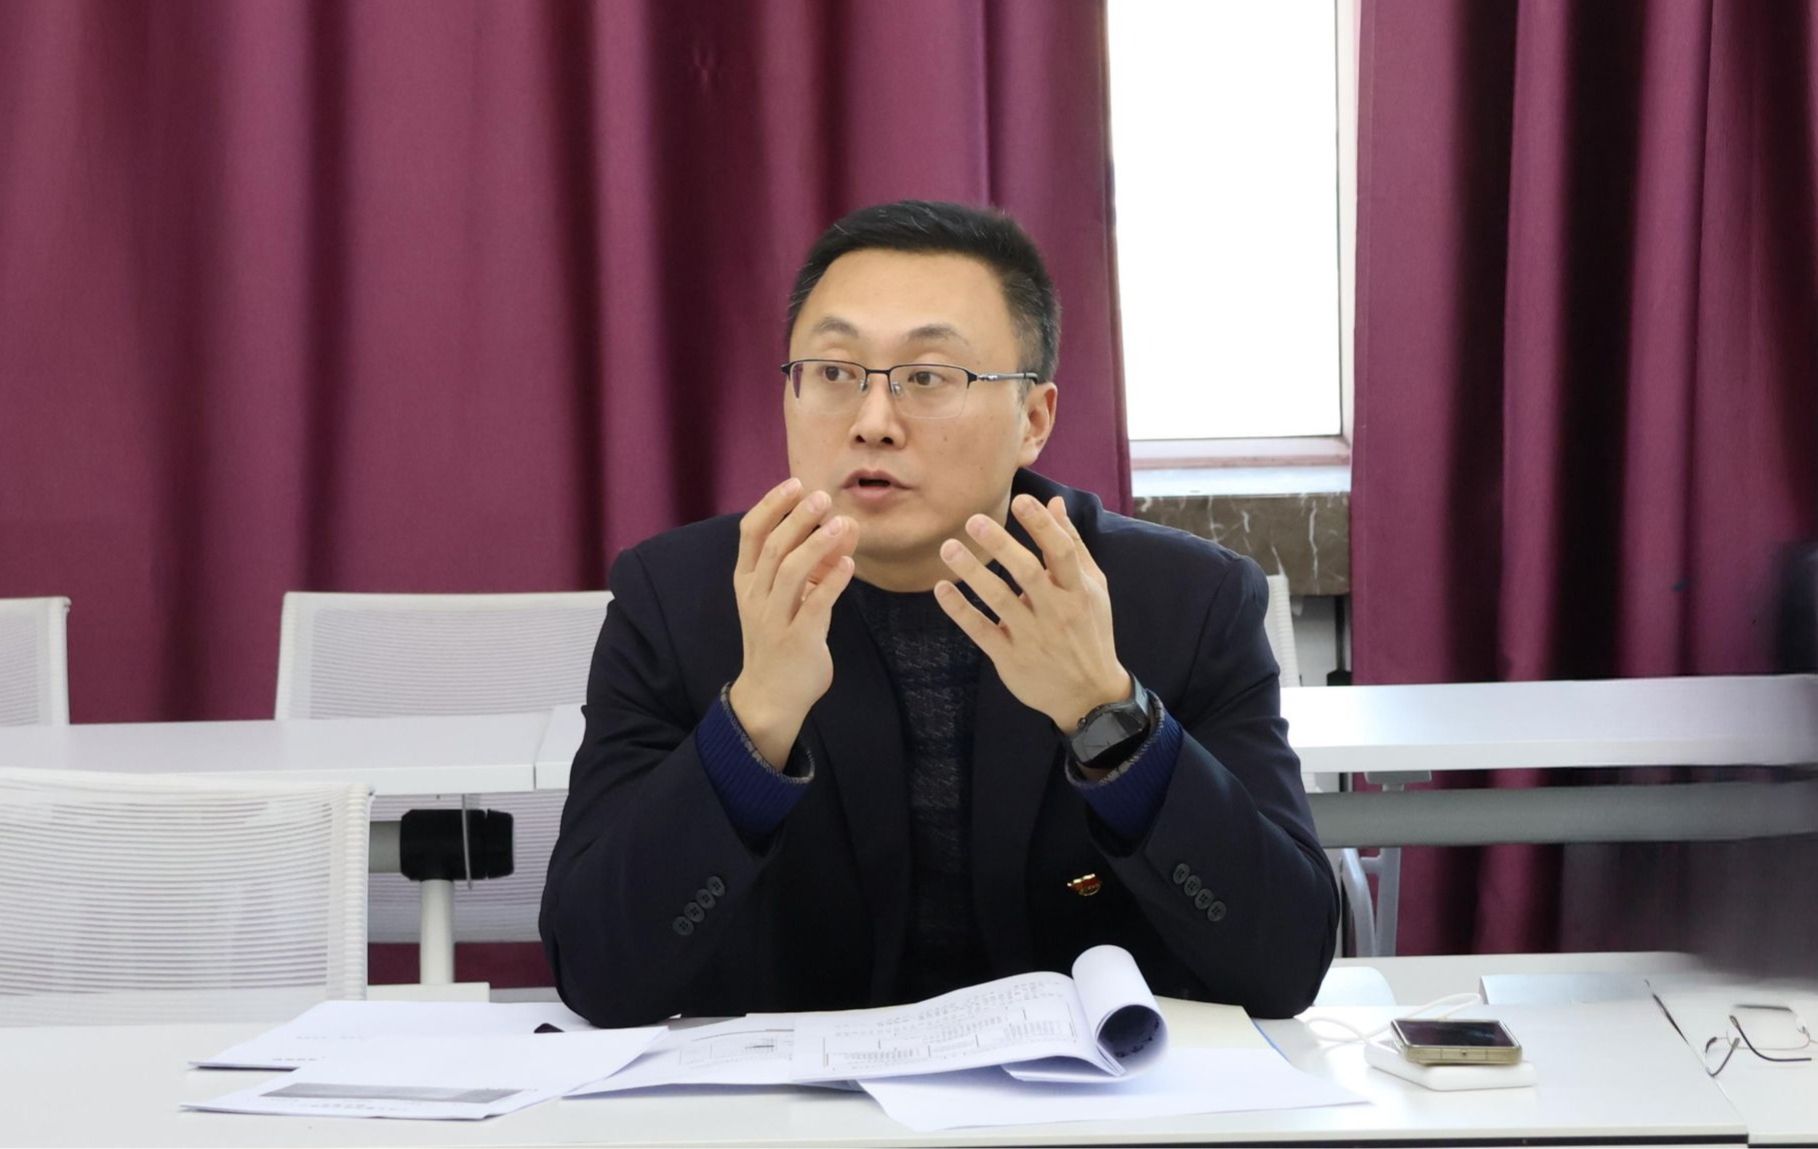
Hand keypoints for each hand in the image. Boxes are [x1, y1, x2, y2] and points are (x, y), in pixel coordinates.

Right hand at [727, 478, 859, 767]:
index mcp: (747, 582)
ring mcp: (774, 619)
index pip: (751, 533)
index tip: (795, 484)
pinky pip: (814, 606)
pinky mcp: (797, 640)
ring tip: (841, 524)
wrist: (771, 697)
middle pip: (772, 547)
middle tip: (822, 496)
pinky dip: (832, 583)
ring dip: (816, 545)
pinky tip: (850, 564)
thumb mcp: (792, 598)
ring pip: (789, 572)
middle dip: (797, 518)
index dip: (771, 505)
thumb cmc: (781, 640)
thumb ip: (817, 563)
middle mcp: (755, 597)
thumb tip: (845, 525)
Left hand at [933, 494, 1129, 730]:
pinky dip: (960, 610)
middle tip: (973, 520)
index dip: (1041, 525)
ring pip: (999, 600)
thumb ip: (1072, 544)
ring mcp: (1031, 636)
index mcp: (1077, 591)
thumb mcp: (1093, 588)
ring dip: (972, 572)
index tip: (1020, 500)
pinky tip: (942, 588)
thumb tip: (1055, 502)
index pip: (1061, 552)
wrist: (1089, 695)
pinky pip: (981, 630)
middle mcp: (1056, 611)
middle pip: (1027, 572)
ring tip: (948, 548)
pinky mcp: (1010, 657)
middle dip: (1000, 545)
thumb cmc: (1089, 631)